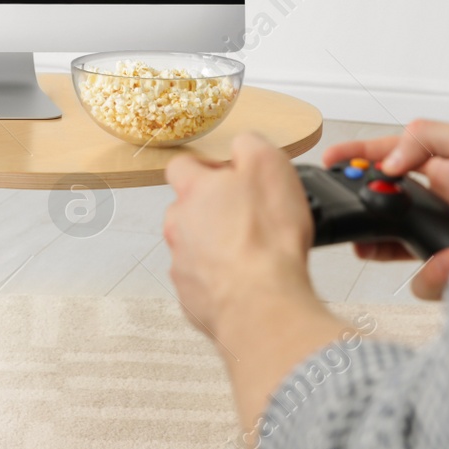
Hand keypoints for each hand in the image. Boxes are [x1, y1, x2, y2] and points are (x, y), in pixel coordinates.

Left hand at [163, 133, 322, 342]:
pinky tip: (249, 281)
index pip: (182, 166)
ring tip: (254, 254)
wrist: (263, 304)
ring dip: (218, 247)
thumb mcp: (270, 165)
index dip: (206, 168)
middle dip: (214, 211)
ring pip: (195, 247)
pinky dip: (223, 281)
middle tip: (249, 219)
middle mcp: (178, 226)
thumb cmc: (267, 239)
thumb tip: (242, 143)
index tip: (227, 176)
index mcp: (193, 191)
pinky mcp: (192, 298)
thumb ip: (249, 145)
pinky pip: (205, 282)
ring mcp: (181, 264)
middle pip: (188, 209)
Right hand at [321, 119, 448, 299]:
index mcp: (447, 170)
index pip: (391, 159)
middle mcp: (443, 206)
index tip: (330, 160)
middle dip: (366, 210)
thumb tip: (388, 164)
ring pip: (396, 248)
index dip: (358, 157)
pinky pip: (424, 282)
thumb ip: (425, 137)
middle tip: (356, 209)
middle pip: (385, 206)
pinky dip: (432, 275)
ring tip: (385, 245)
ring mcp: (445, 242)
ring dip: (390, 248)